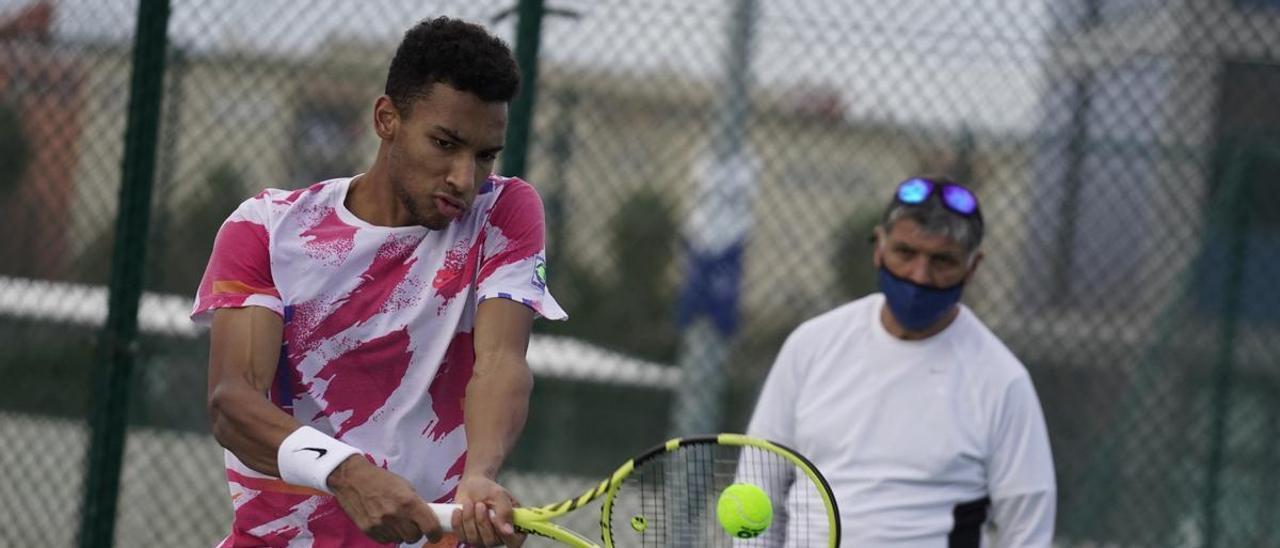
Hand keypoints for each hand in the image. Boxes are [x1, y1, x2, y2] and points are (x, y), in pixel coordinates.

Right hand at [328, 455, 442, 544]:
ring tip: (396, 521)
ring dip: (402, 533)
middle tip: (413, 524)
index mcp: (409, 502)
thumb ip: (416, 503)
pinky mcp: (369, 531)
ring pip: (400, 539)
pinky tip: (385, 523)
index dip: (436, 533)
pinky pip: (386, 540)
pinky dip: (389, 534)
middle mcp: (396, 516)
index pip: (430, 527)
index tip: (436, 534)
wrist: (352, 480)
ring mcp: (381, 525)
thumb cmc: (382, 480)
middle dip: (417, 532)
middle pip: (414, 537)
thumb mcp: (405, 486)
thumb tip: (426, 518)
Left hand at [452, 474, 524, 546]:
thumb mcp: (500, 496)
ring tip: (470, 503)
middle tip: (480, 505)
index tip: (494, 517)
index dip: (505, 535)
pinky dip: (458, 521)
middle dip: (482, 522)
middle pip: (490, 541)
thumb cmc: (489, 491)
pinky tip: (459, 510)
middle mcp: (498, 537)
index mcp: (513, 527)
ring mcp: (482, 539)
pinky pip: (461, 536)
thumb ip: (505, 512)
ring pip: (474, 539)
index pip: (514, 542)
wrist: (472, 487)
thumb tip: (508, 531)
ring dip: (469, 519)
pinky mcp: (467, 537)